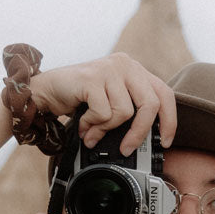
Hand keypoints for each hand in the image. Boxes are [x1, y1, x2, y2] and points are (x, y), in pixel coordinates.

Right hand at [30, 52, 175, 154]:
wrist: (45, 90)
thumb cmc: (78, 98)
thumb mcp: (111, 101)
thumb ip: (129, 111)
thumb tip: (145, 139)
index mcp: (134, 70)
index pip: (164, 94)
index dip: (169, 120)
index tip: (165, 141)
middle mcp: (125, 65)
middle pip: (150, 104)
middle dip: (139, 132)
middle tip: (127, 148)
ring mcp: (109, 69)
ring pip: (124, 112)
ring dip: (105, 129)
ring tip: (92, 130)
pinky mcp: (92, 78)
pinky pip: (103, 113)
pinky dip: (92, 125)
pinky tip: (83, 123)